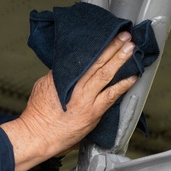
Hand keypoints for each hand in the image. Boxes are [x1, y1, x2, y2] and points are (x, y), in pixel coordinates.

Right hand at [2, 32, 137, 170]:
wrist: (38, 135)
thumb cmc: (38, 115)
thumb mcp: (43, 87)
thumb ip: (59, 77)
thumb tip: (68, 69)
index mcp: (63, 76)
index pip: (82, 57)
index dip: (96, 46)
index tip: (105, 36)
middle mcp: (76, 85)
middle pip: (97, 61)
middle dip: (112, 46)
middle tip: (124, 35)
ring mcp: (86, 99)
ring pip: (106, 74)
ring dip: (120, 60)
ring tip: (130, 48)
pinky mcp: (93, 112)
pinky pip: (111, 95)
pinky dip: (123, 85)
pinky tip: (132, 77)